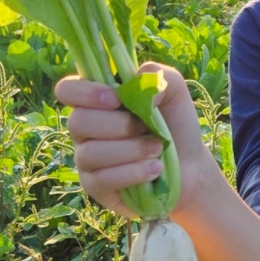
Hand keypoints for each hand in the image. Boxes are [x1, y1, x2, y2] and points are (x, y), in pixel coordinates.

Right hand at [55, 65, 213, 218]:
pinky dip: (133, 173)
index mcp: (97, 100)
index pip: (67, 89)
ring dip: (131, 150)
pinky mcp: (95, 186)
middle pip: (77, 122)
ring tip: (157, 149)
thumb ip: (155, 74)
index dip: (85, 93)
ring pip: (91, 153)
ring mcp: (87, 158)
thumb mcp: (174, 90)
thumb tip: (132, 82)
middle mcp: (85, 128)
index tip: (116, 99)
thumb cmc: (176, 124)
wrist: (192, 166)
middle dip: (119, 126)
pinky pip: (102, 179)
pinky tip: (155, 169)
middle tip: (147, 128)